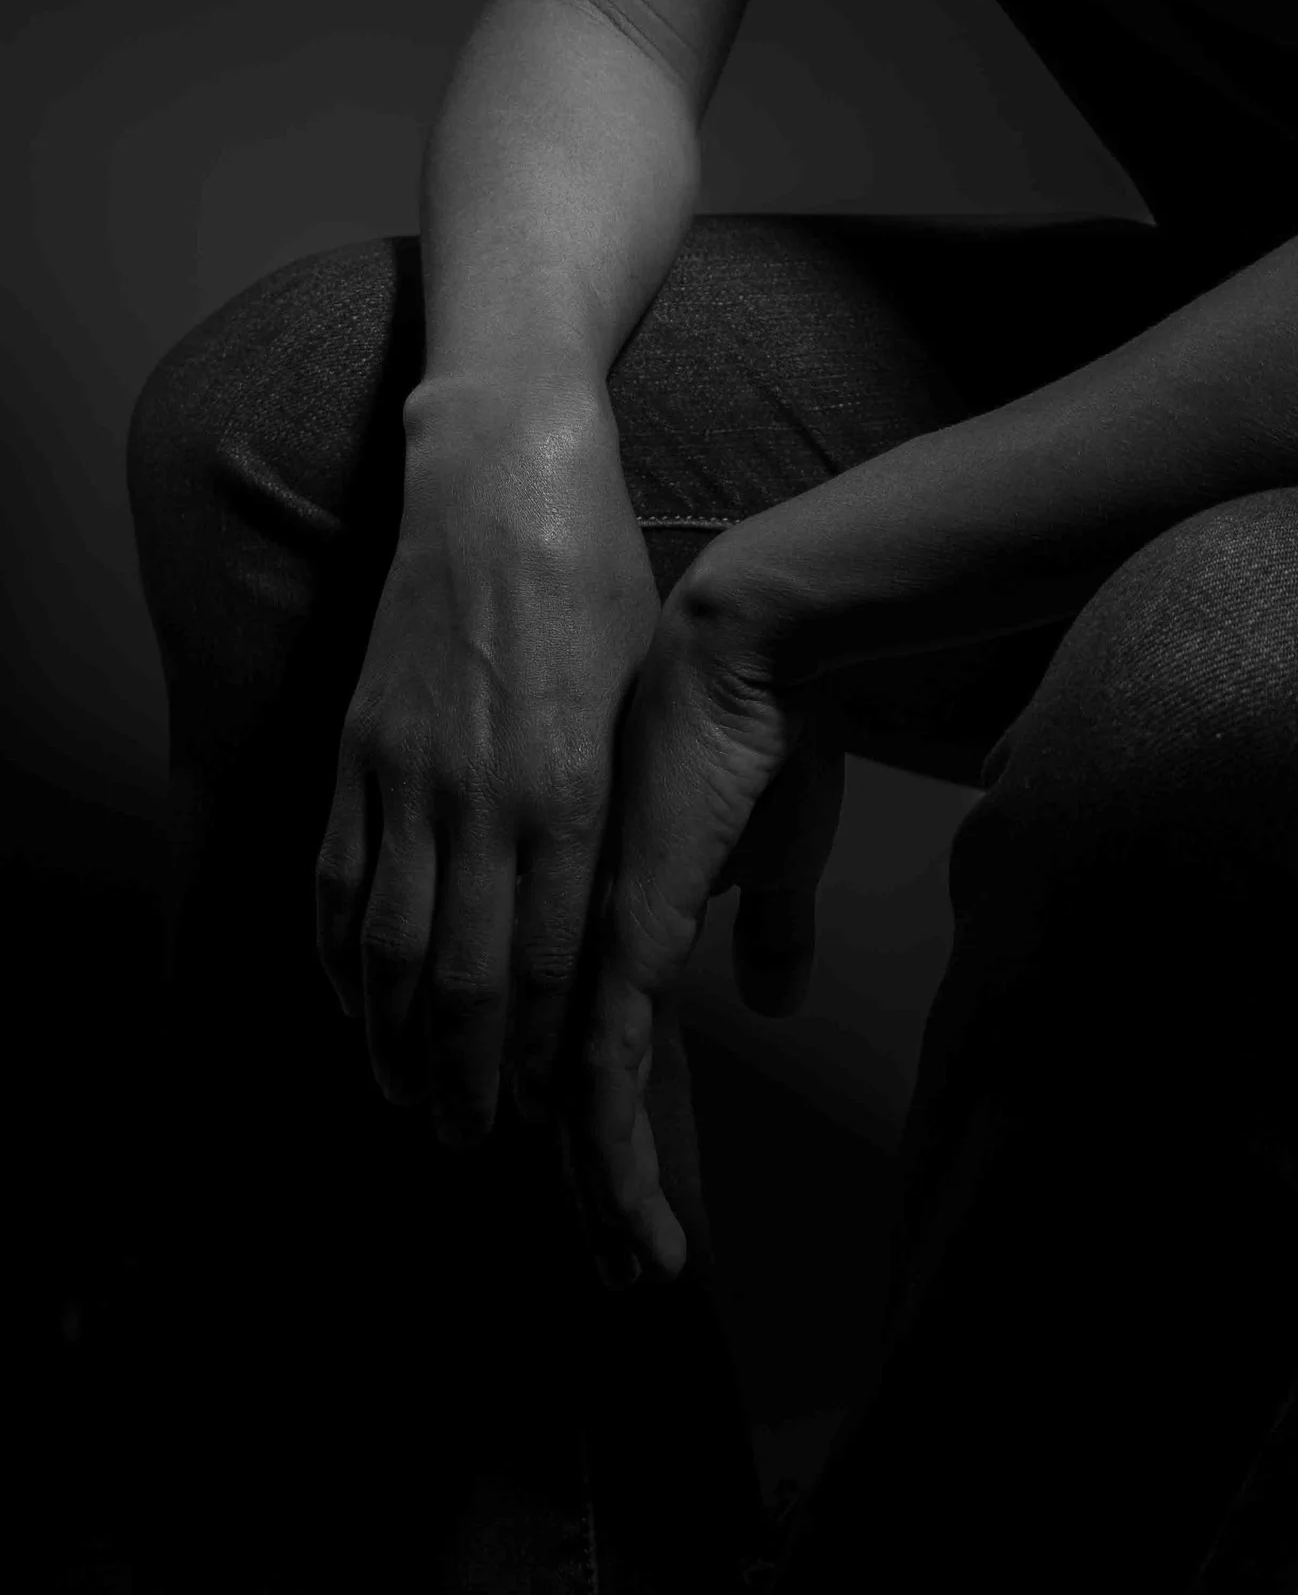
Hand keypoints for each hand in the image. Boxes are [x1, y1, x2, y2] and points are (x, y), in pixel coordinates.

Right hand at [313, 389, 656, 1146]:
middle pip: (457, 979)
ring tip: (403, 1093)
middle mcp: (481, 794)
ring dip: (389, 1036)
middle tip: (466, 1142)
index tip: (541, 1108)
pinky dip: (337, 954)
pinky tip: (350, 999)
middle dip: (462, 1077)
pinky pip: (335, 875)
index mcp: (567, 787)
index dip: (534, 1050)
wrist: (503, 477)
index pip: (544, 961)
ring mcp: (407, 771)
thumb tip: (631, 899)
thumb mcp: (639, 694)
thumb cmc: (599, 578)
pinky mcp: (358, 743)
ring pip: (384, 945)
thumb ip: (622, 803)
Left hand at [567, 567, 843, 1284]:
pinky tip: (629, 1218)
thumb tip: (772, 991)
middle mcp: (588, 953)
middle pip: (574, 1106)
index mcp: (618, 932)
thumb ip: (767, 923)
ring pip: (579, 1117)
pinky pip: (603, 1086)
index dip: (610, 1147)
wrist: (748, 655)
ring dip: (607, 1202)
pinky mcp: (621, 948)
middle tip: (621, 1277)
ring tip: (634, 1272)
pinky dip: (612, 1164)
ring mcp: (595, 955)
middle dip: (597, 1199)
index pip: (598, 1062)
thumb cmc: (765, 737)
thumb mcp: (774, 850)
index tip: (630, 1218)